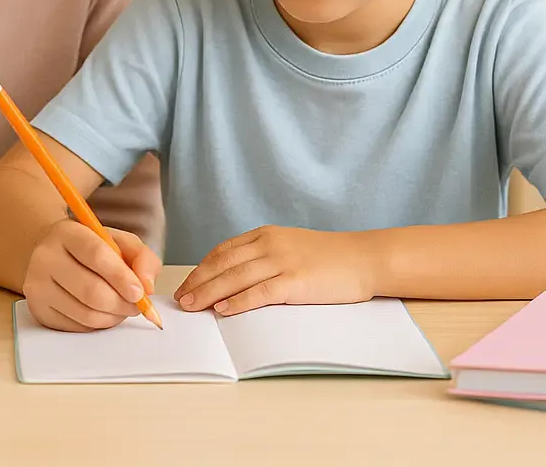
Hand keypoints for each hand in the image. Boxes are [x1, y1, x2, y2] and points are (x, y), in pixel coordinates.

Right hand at [23, 218, 161, 331]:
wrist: (54, 255)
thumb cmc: (91, 249)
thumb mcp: (119, 241)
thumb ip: (141, 257)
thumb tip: (147, 285)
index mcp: (67, 232)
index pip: (96, 254)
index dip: (121, 277)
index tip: (139, 292)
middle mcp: (46, 257)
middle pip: (91, 291)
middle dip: (122, 303)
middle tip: (137, 305)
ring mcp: (38, 286)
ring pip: (85, 313)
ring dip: (113, 317)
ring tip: (122, 308)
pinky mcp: (38, 310)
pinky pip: (76, 327)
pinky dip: (98, 324)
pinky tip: (103, 312)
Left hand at [174, 225, 381, 315]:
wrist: (365, 258)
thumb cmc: (330, 258)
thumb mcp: (291, 247)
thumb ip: (265, 258)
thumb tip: (234, 281)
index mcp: (266, 235)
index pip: (224, 251)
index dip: (202, 268)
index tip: (187, 284)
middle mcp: (270, 244)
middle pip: (224, 264)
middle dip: (198, 282)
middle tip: (181, 300)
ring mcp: (283, 261)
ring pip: (236, 278)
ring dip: (209, 293)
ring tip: (193, 307)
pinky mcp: (296, 281)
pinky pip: (260, 292)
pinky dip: (239, 302)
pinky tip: (223, 310)